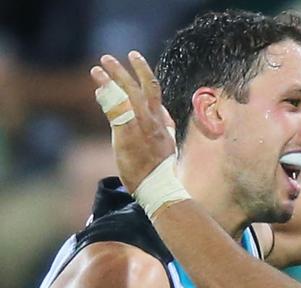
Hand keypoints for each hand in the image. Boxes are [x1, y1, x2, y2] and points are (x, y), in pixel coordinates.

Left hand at [90, 51, 176, 192]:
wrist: (159, 187)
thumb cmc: (161, 174)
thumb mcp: (168, 149)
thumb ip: (166, 131)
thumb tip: (166, 120)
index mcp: (165, 126)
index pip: (157, 99)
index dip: (147, 83)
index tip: (137, 72)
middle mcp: (155, 121)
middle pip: (148, 87)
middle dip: (137, 69)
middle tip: (129, 54)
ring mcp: (141, 125)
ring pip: (128, 92)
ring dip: (115, 75)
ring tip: (101, 63)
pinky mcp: (126, 132)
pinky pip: (114, 107)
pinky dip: (105, 94)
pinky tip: (97, 85)